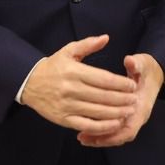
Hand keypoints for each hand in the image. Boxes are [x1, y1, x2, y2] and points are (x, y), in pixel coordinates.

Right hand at [20, 34, 137, 134]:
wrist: (28, 83)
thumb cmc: (52, 67)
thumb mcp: (68, 51)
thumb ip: (88, 44)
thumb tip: (106, 38)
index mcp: (74, 71)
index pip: (104, 79)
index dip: (121, 83)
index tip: (132, 85)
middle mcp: (71, 89)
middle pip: (104, 96)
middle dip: (123, 99)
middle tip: (135, 100)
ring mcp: (67, 105)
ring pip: (98, 112)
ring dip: (117, 113)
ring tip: (129, 111)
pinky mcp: (64, 119)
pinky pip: (87, 125)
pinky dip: (103, 127)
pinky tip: (114, 124)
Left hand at [78, 53, 163, 147]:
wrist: (153, 73)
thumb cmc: (145, 69)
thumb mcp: (143, 64)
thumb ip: (136, 64)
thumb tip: (130, 61)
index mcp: (142, 107)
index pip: (130, 128)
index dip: (114, 133)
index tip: (97, 132)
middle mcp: (137, 116)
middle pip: (120, 135)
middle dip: (102, 138)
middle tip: (83, 138)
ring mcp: (131, 117)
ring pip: (116, 134)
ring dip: (100, 137)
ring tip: (82, 138)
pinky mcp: (125, 115)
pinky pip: (113, 129)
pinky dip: (101, 132)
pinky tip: (86, 131)